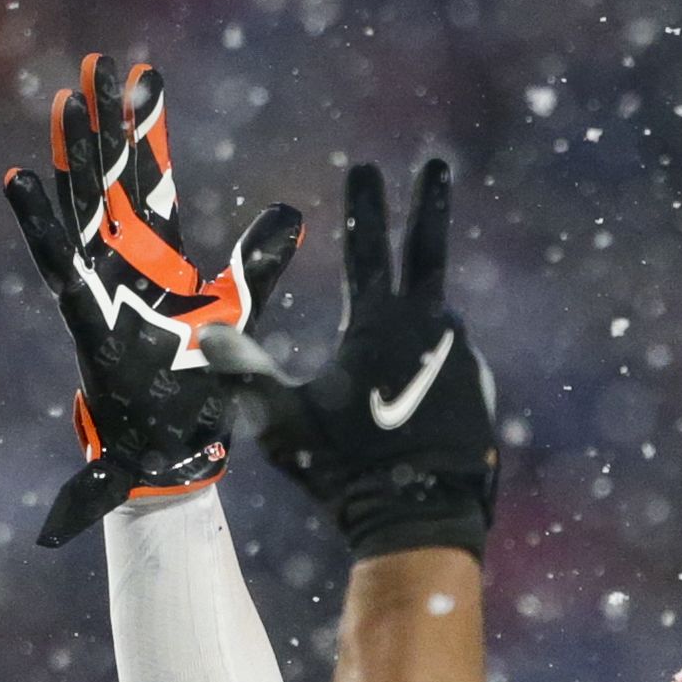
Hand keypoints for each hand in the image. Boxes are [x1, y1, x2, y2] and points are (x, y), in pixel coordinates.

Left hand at [5, 55, 300, 547]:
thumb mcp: (130, 462)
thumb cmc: (157, 447)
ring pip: (114, 190)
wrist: (165, 448)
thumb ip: (99, 485)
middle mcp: (111, 285)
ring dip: (108, 133)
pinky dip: (148, 156)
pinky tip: (139, 110)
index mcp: (102, 324)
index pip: (66, 263)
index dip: (43, 224)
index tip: (16, 178)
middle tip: (88, 70)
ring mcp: (129, 270)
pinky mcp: (155, 267)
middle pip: (96, 198)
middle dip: (93, 135)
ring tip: (97, 74)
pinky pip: (149, 204)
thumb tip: (68, 512)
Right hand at [204, 159, 498, 557]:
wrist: (423, 518)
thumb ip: (246, 372)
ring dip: (410, 332)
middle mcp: (429, 327)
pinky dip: (424, 376)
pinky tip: (408, 415)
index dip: (364, 204)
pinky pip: (445, 367)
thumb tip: (203, 334)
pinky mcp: (478, 387)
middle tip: (436, 164)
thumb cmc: (346, 469)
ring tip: (384, 387)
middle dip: (428, 203)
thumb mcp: (282, 422)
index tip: (367, 165)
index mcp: (379, 324)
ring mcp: (460, 355)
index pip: (367, 246)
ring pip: (430, 324)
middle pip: (428, 249)